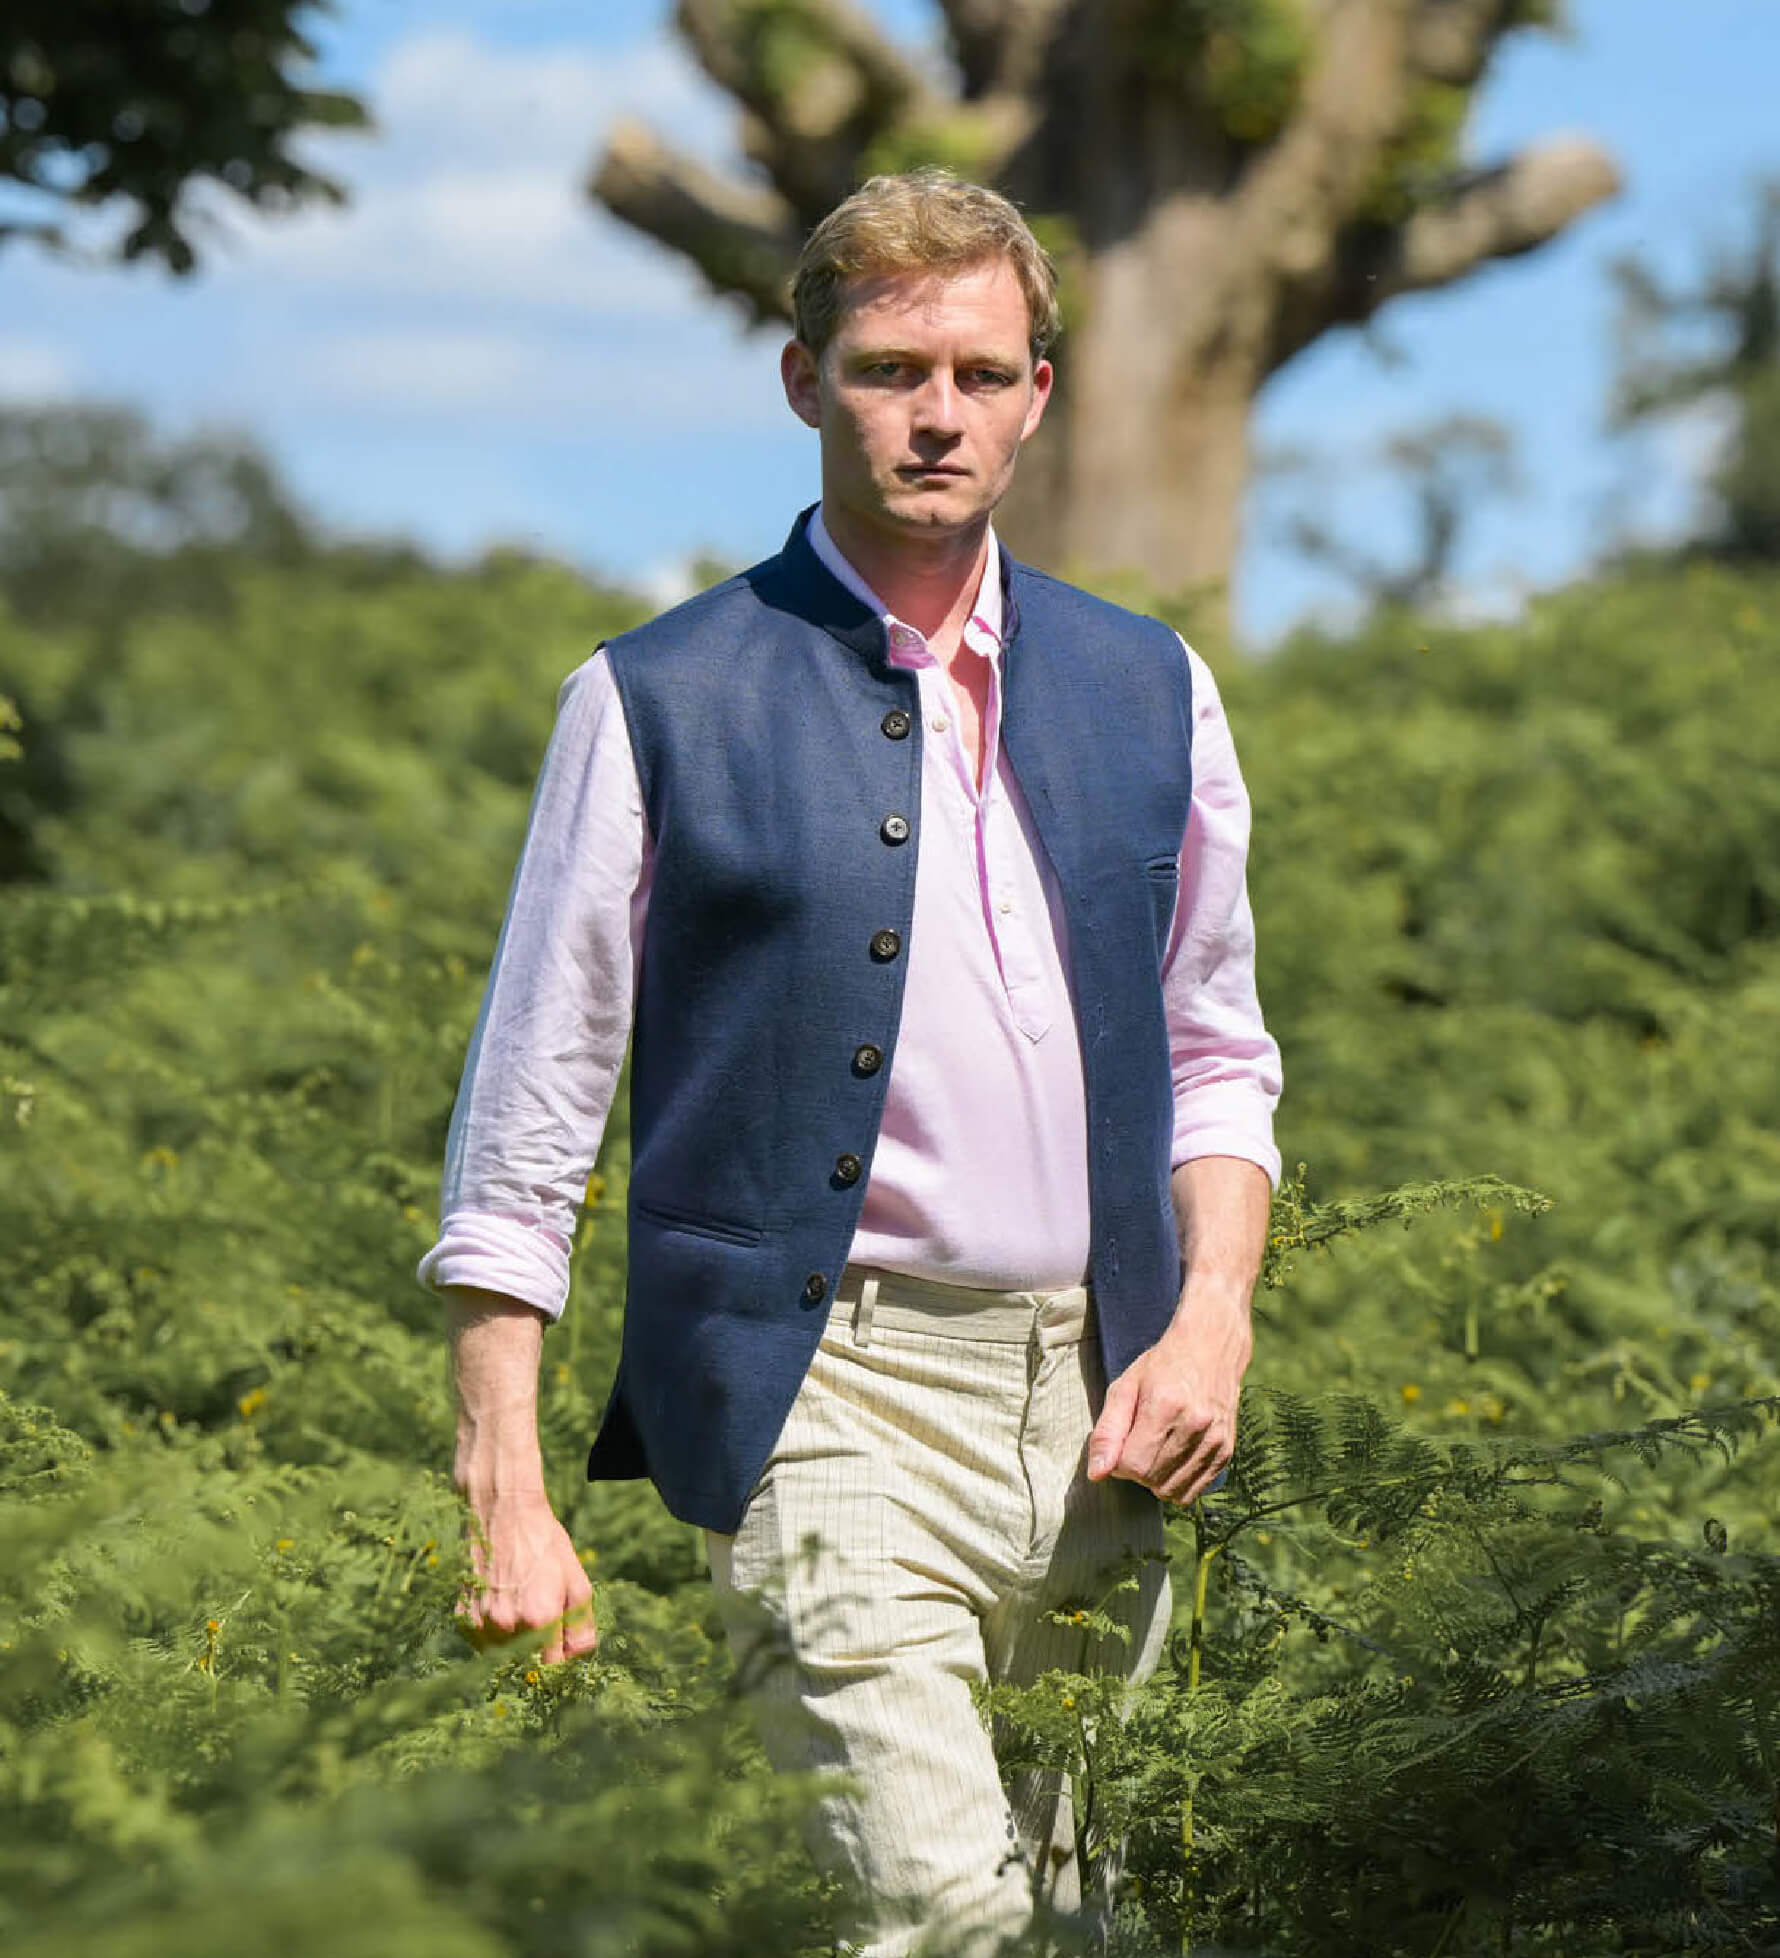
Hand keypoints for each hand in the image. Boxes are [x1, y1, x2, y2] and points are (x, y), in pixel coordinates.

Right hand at [457, 1488, 598, 1664]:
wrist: (501, 1512)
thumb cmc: (543, 1544)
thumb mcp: (576, 1579)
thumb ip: (581, 1625)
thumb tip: (578, 1657)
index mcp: (539, 1618)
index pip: (552, 1668)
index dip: (559, 1660)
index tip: (560, 1649)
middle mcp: (506, 1626)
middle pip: (526, 1665)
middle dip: (537, 1653)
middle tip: (541, 1625)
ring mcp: (480, 1624)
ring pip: (502, 1657)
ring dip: (514, 1646)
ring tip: (520, 1609)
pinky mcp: (462, 1619)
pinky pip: (482, 1643)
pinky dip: (494, 1635)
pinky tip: (502, 1606)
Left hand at [1085, 1293, 1251, 1505]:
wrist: (1211, 1349)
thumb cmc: (1162, 1367)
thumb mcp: (1125, 1387)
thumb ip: (1107, 1432)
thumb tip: (1096, 1474)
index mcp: (1166, 1406)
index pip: (1133, 1465)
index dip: (1118, 1461)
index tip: (1121, 1442)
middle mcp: (1196, 1425)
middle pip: (1151, 1480)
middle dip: (1136, 1469)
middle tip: (1138, 1441)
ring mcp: (1215, 1440)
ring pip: (1172, 1491)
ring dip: (1155, 1479)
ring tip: (1155, 1449)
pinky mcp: (1226, 1452)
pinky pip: (1193, 1492)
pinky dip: (1176, 1484)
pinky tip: (1172, 1458)